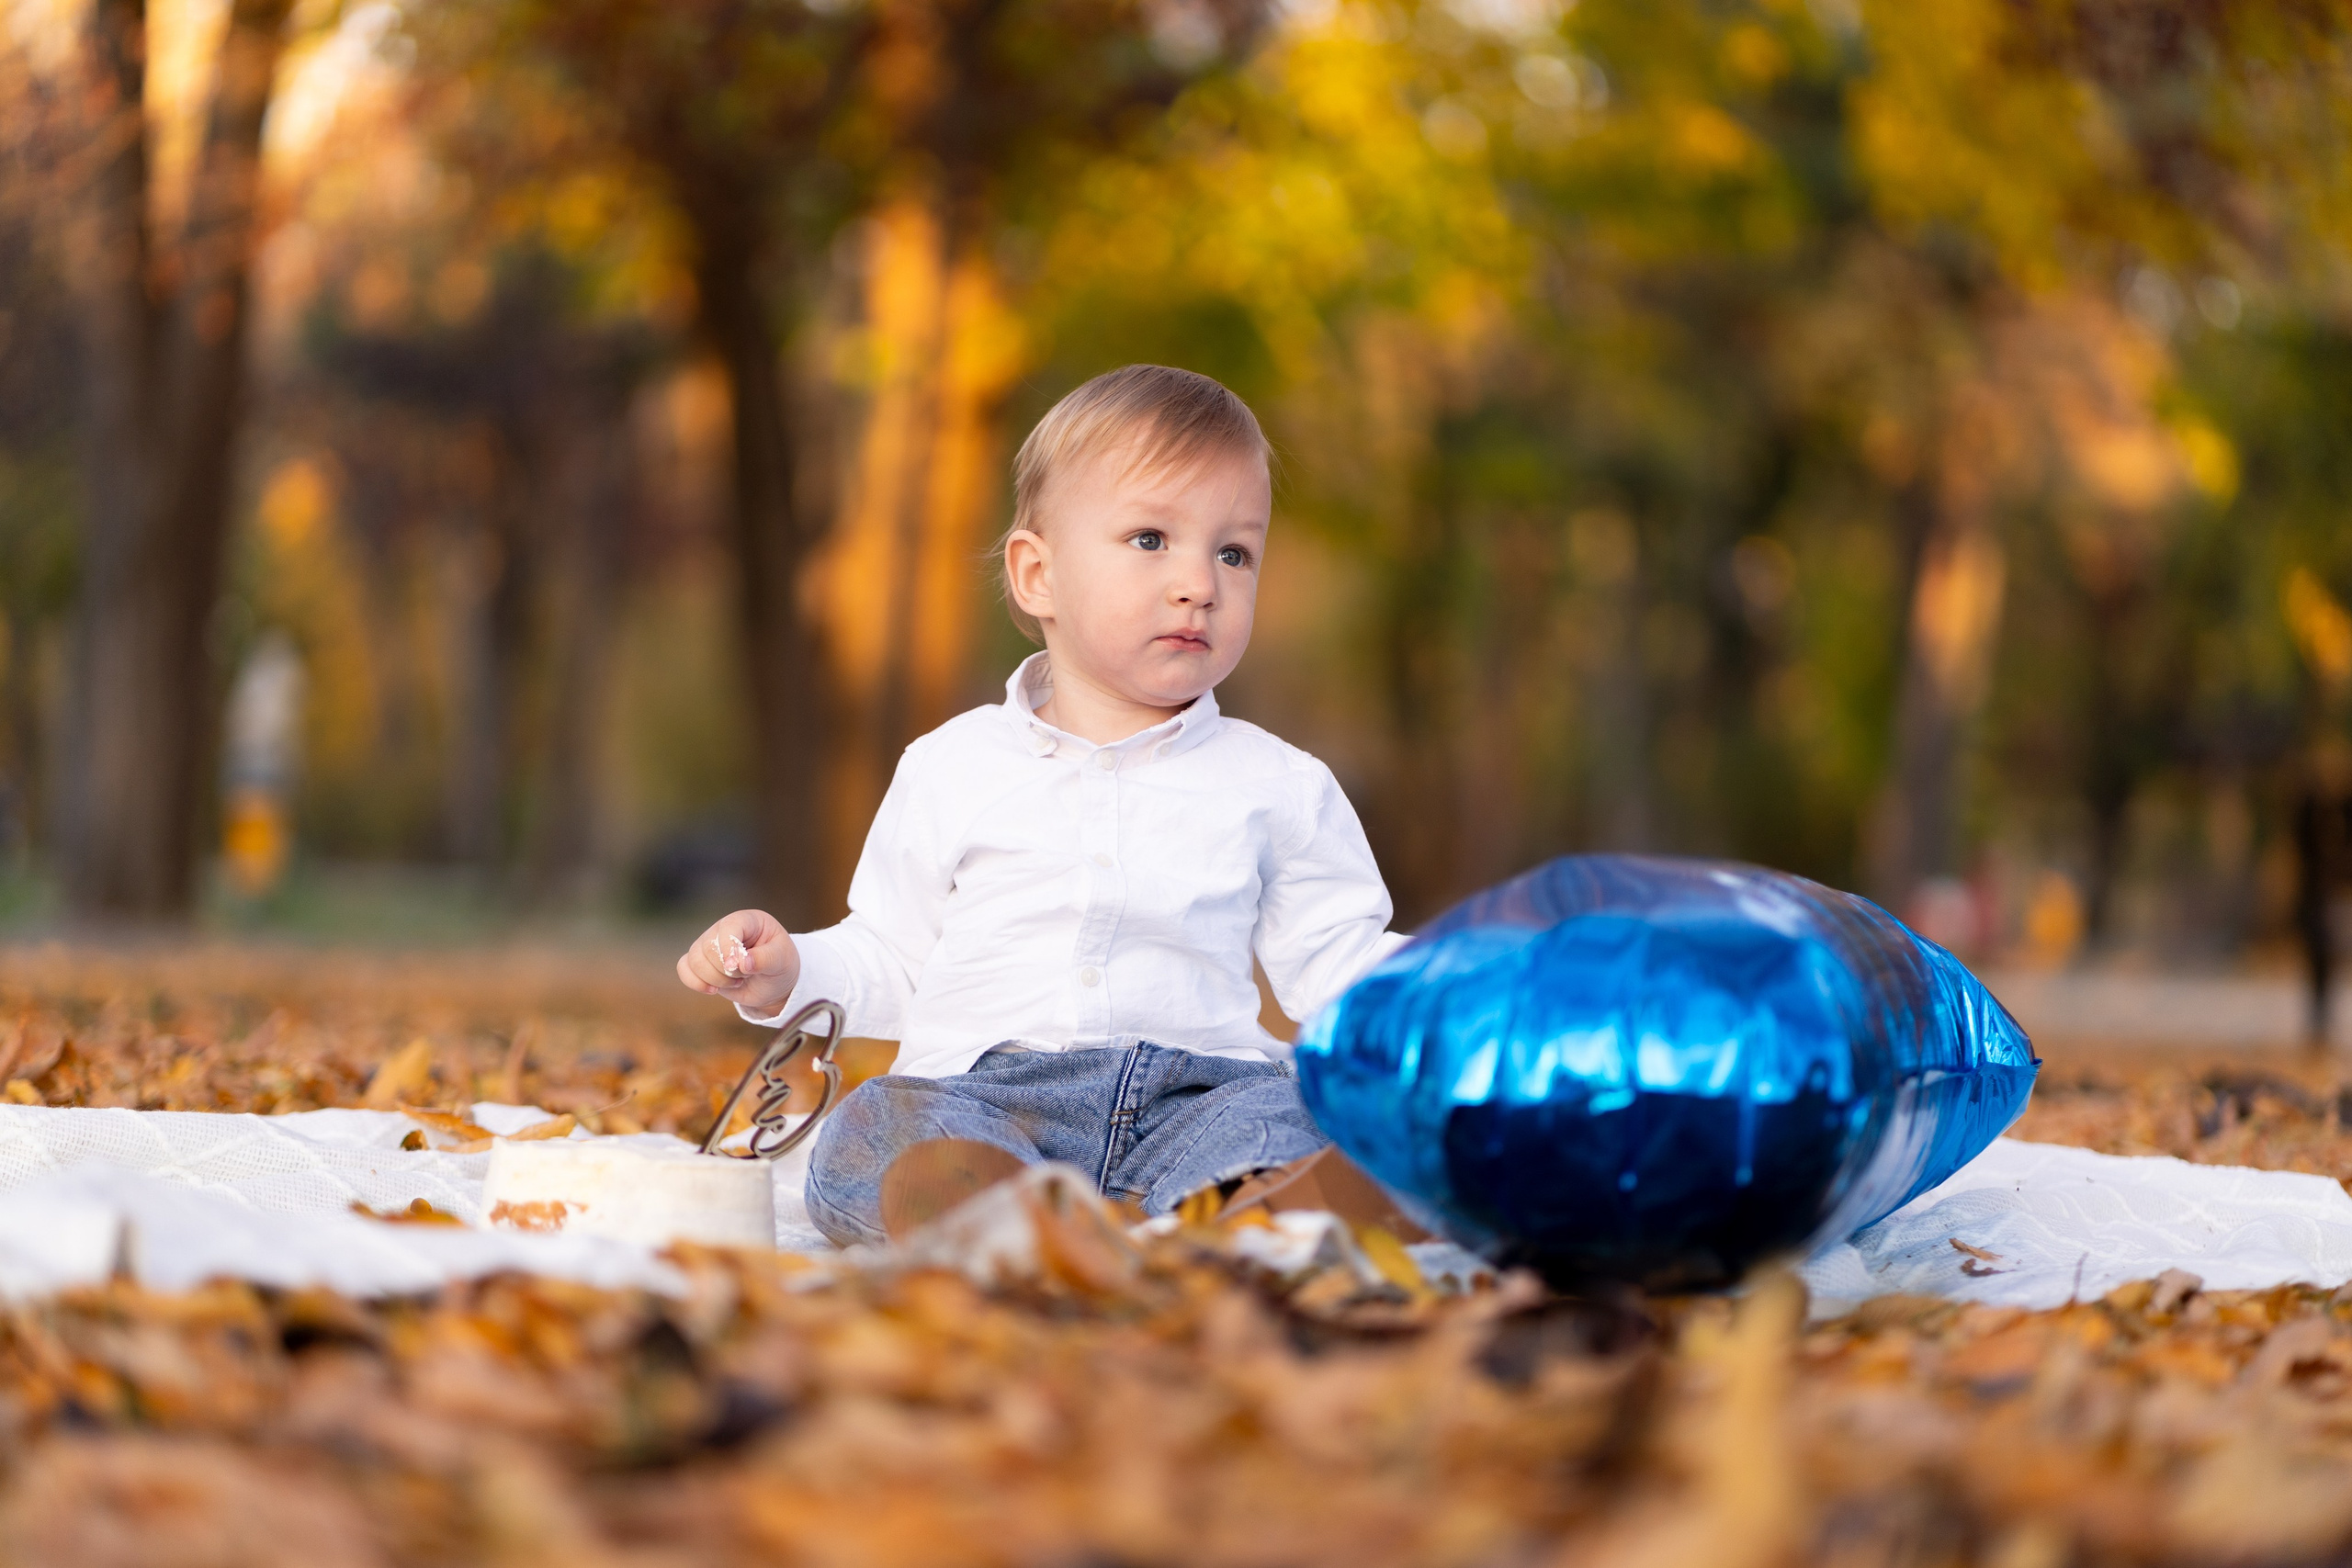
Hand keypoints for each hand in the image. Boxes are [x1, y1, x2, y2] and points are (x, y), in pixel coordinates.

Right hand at [676, 910, 801, 1017]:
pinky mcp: (701, 963)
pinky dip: (695, 982)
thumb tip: (744, 963)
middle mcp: (724, 928)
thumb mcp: (782, 961)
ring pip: (694, 959)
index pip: (729, 927)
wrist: (773, 983)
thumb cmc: (780, 965)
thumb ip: (765, 959)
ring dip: (714, 979)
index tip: (740, 969)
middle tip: (745, 976)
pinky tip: (713, 990)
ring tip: (736, 982)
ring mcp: (709, 944)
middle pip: (708, 947)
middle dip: (726, 970)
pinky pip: (684, 968)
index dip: (730, 949)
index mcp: (747, 920)